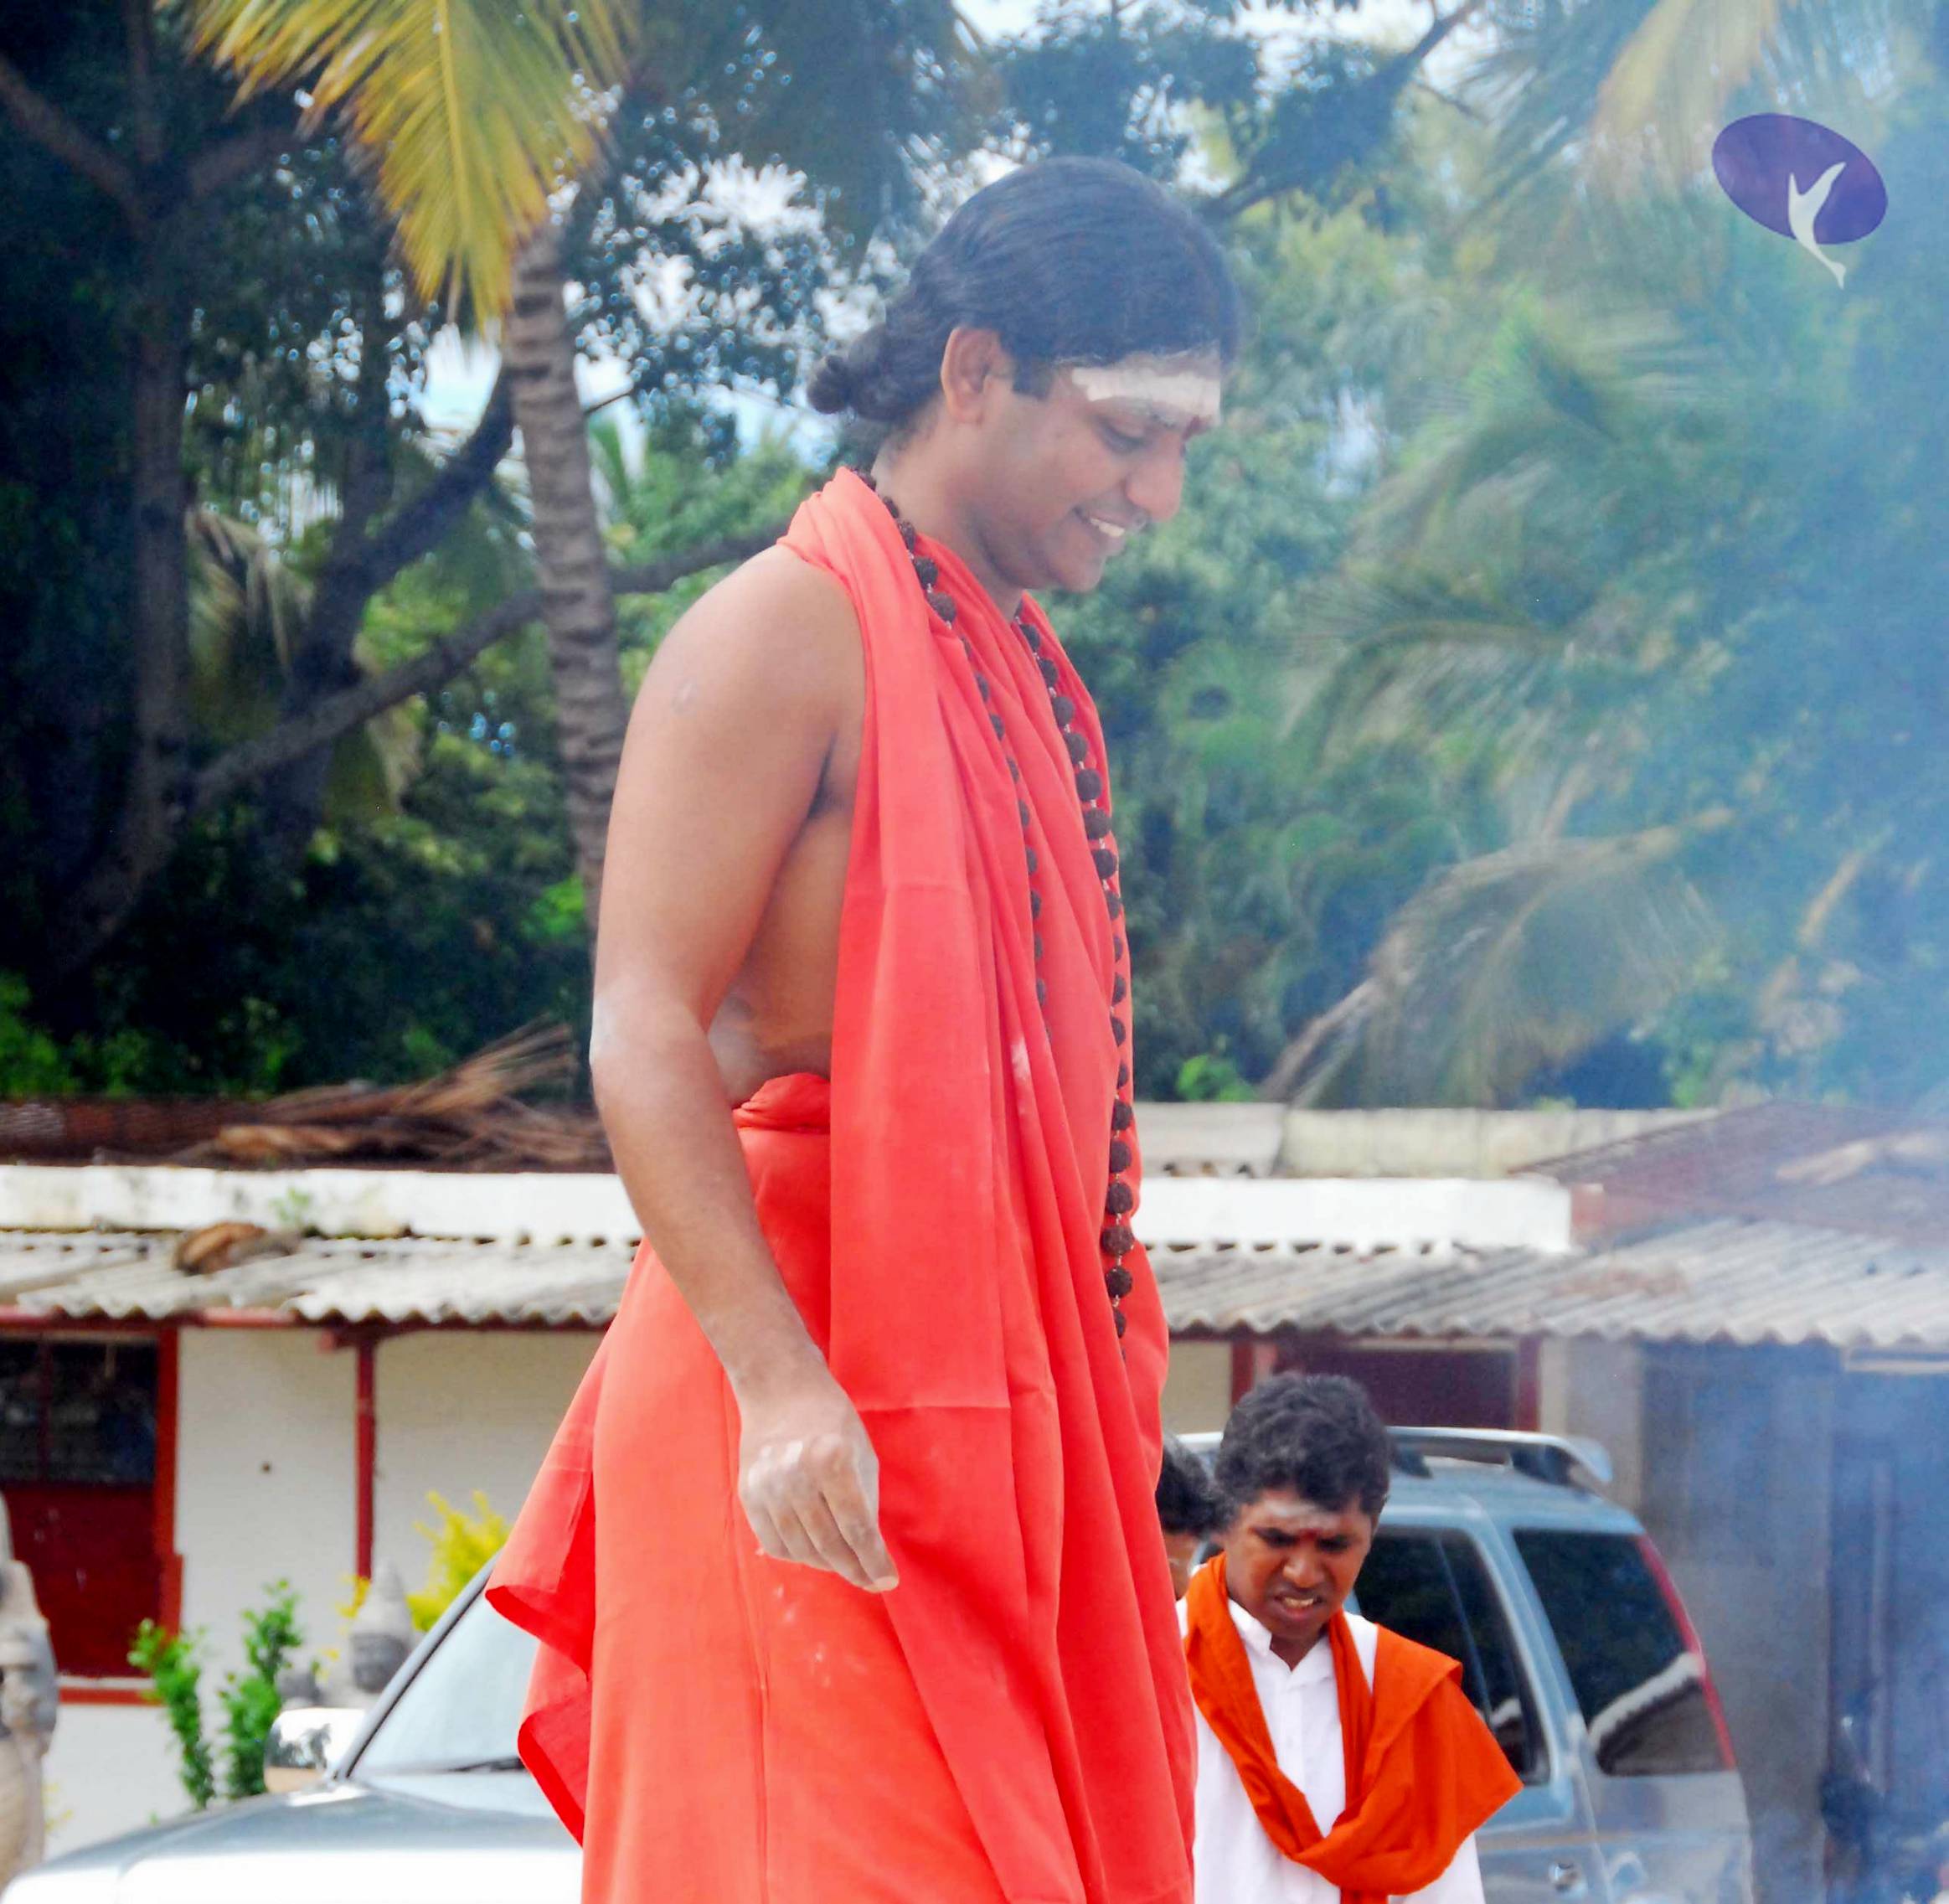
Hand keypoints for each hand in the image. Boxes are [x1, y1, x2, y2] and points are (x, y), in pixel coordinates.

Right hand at [734, 1363, 898, 1591]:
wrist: (780, 1391)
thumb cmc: (833, 1422)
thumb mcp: (862, 1455)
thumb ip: (865, 1503)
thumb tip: (866, 1555)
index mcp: (832, 1460)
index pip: (857, 1528)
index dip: (874, 1561)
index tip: (888, 1582)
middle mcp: (796, 1475)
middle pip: (829, 1544)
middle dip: (854, 1569)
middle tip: (869, 1580)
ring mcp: (768, 1486)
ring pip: (801, 1550)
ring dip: (827, 1565)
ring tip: (844, 1564)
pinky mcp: (748, 1494)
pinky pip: (775, 1543)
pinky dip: (797, 1555)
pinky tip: (814, 1551)